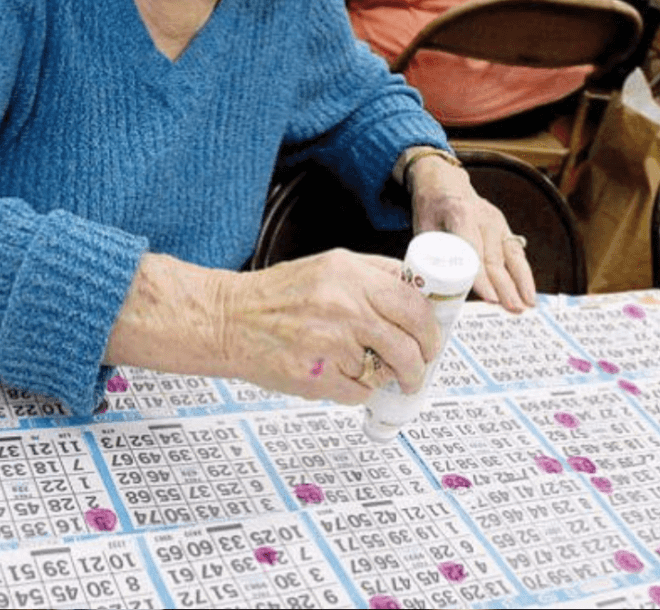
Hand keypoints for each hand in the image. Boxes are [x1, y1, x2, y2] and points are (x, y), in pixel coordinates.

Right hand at [220, 250, 440, 403]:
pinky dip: (355, 390)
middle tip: (418, 367)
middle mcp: (343, 305)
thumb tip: (418, 297)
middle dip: (421, 362)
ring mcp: (330, 342)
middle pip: (410, 344)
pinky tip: (338, 374)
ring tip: (373, 372)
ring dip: (386, 378)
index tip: (431, 338)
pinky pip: (359, 392)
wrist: (228, 319)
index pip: (414, 304)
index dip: (432, 328)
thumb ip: (372, 277)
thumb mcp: (326, 267)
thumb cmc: (275, 296)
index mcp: (349, 273)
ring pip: (386, 372)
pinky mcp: (317, 376)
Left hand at [408, 156, 536, 311]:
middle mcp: (483, 216)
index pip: (472, 248)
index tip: (490, 297)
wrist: (444, 182)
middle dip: (505, 286)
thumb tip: (431, 288)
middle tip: (512, 309)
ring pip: (511, 255)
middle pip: (494, 257)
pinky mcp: (504, 227)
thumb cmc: (430, 208)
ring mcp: (497, 221)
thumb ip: (428, 253)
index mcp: (459, 213)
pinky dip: (524, 273)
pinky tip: (528, 292)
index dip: (481, 275)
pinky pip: (516, 252)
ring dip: (521, 282)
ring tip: (527, 305)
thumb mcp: (421, 226)